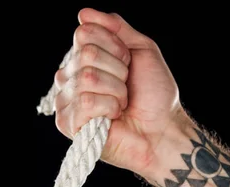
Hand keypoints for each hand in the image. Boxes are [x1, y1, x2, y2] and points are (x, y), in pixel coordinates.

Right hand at [54, 8, 183, 176]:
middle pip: (86, 53)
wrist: (162, 130)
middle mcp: (72, 77)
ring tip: (121, 104)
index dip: (114, 46)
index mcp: (85, 59)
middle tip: (127, 87)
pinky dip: (108, 107)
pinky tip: (113, 118)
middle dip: (117, 69)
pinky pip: (84, 101)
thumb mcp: (141, 50)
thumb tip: (83, 13)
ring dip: (116, 91)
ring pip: (87, 77)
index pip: (84, 33)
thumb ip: (116, 28)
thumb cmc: (154, 96)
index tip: (128, 63)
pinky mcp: (68, 123)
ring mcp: (67, 100)